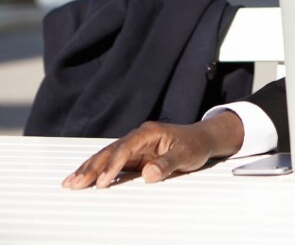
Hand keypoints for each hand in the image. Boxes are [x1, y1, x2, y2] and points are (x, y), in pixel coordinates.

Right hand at [62, 112, 243, 188]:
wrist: (202, 139)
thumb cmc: (195, 145)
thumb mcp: (187, 155)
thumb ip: (168, 164)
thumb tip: (148, 174)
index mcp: (149, 132)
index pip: (125, 148)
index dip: (113, 165)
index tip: (103, 182)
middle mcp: (137, 137)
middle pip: (109, 151)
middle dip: (91, 167)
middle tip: (74, 184)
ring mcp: (133, 146)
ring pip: (106, 156)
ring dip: (88, 169)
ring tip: (70, 183)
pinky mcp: (133, 155)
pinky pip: (110, 163)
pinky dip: (96, 171)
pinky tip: (83, 179)